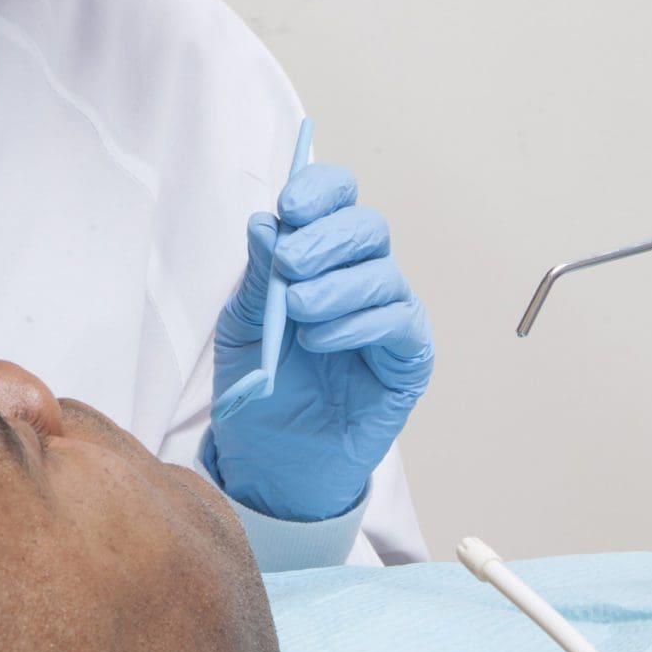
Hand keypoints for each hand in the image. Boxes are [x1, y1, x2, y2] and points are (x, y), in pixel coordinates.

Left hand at [207, 164, 433, 522]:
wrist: (272, 458)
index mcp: (322, 257)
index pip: (338, 200)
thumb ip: (259, 275)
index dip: (321, 192)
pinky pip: (397, 323)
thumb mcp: (243, 325)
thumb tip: (268, 223)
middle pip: (367, 227)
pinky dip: (358, 324)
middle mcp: (362, 277)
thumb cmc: (261, 387)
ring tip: (298, 311)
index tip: (290, 207)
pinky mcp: (409, 357)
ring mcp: (390, 315)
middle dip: (327, 238)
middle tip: (291, 264)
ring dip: (336, 286)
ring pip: (383, 273)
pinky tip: (322, 340)